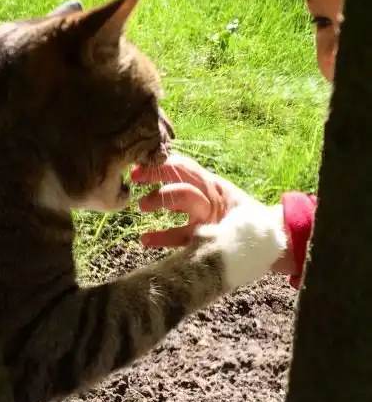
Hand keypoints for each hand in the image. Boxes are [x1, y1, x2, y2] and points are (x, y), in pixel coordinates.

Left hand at [131, 153, 254, 247]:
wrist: (266, 238)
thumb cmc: (233, 216)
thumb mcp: (213, 194)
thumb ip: (191, 184)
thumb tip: (157, 172)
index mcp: (210, 183)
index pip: (184, 166)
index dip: (160, 163)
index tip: (137, 166)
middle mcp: (211, 195)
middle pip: (183, 176)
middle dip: (157, 173)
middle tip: (134, 177)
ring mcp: (211, 215)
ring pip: (185, 196)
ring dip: (162, 197)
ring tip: (141, 205)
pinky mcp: (211, 236)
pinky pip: (184, 235)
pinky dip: (163, 236)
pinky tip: (145, 239)